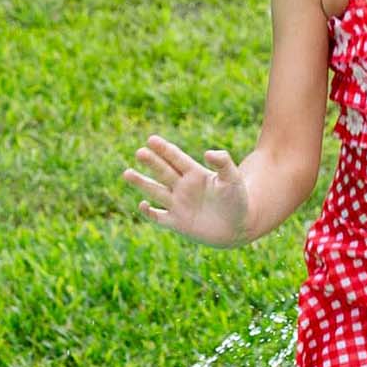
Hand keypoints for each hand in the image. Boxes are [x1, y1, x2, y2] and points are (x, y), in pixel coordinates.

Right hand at [125, 137, 250, 246]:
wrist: (239, 227)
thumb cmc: (238, 200)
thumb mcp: (233, 179)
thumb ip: (223, 163)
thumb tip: (208, 153)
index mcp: (195, 173)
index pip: (176, 158)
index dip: (165, 149)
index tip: (152, 139)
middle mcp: (183, 187)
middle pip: (163, 172)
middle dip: (152, 162)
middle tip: (140, 152)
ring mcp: (178, 204)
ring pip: (156, 191)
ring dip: (142, 183)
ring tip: (127, 173)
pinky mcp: (177, 223)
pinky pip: (158, 217)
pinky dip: (149, 213)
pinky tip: (143, 205)